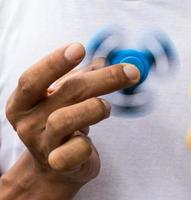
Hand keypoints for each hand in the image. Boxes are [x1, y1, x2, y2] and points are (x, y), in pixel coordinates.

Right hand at [1, 43, 139, 198]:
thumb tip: (103, 61)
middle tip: (131, 72)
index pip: (32, 79)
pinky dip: (87, 143)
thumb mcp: (63, 101)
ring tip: (106, 107)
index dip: (55, 62)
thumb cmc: (60, 127)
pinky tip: (88, 142)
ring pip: (66, 119)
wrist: (55, 168)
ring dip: (95, 108)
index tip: (80, 48)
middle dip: (103, 79)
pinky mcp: (59, 164)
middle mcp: (27, 123)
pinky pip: (76, 150)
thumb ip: (78, 80)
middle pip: (65, 92)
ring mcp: (42, 145)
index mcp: (22, 103)